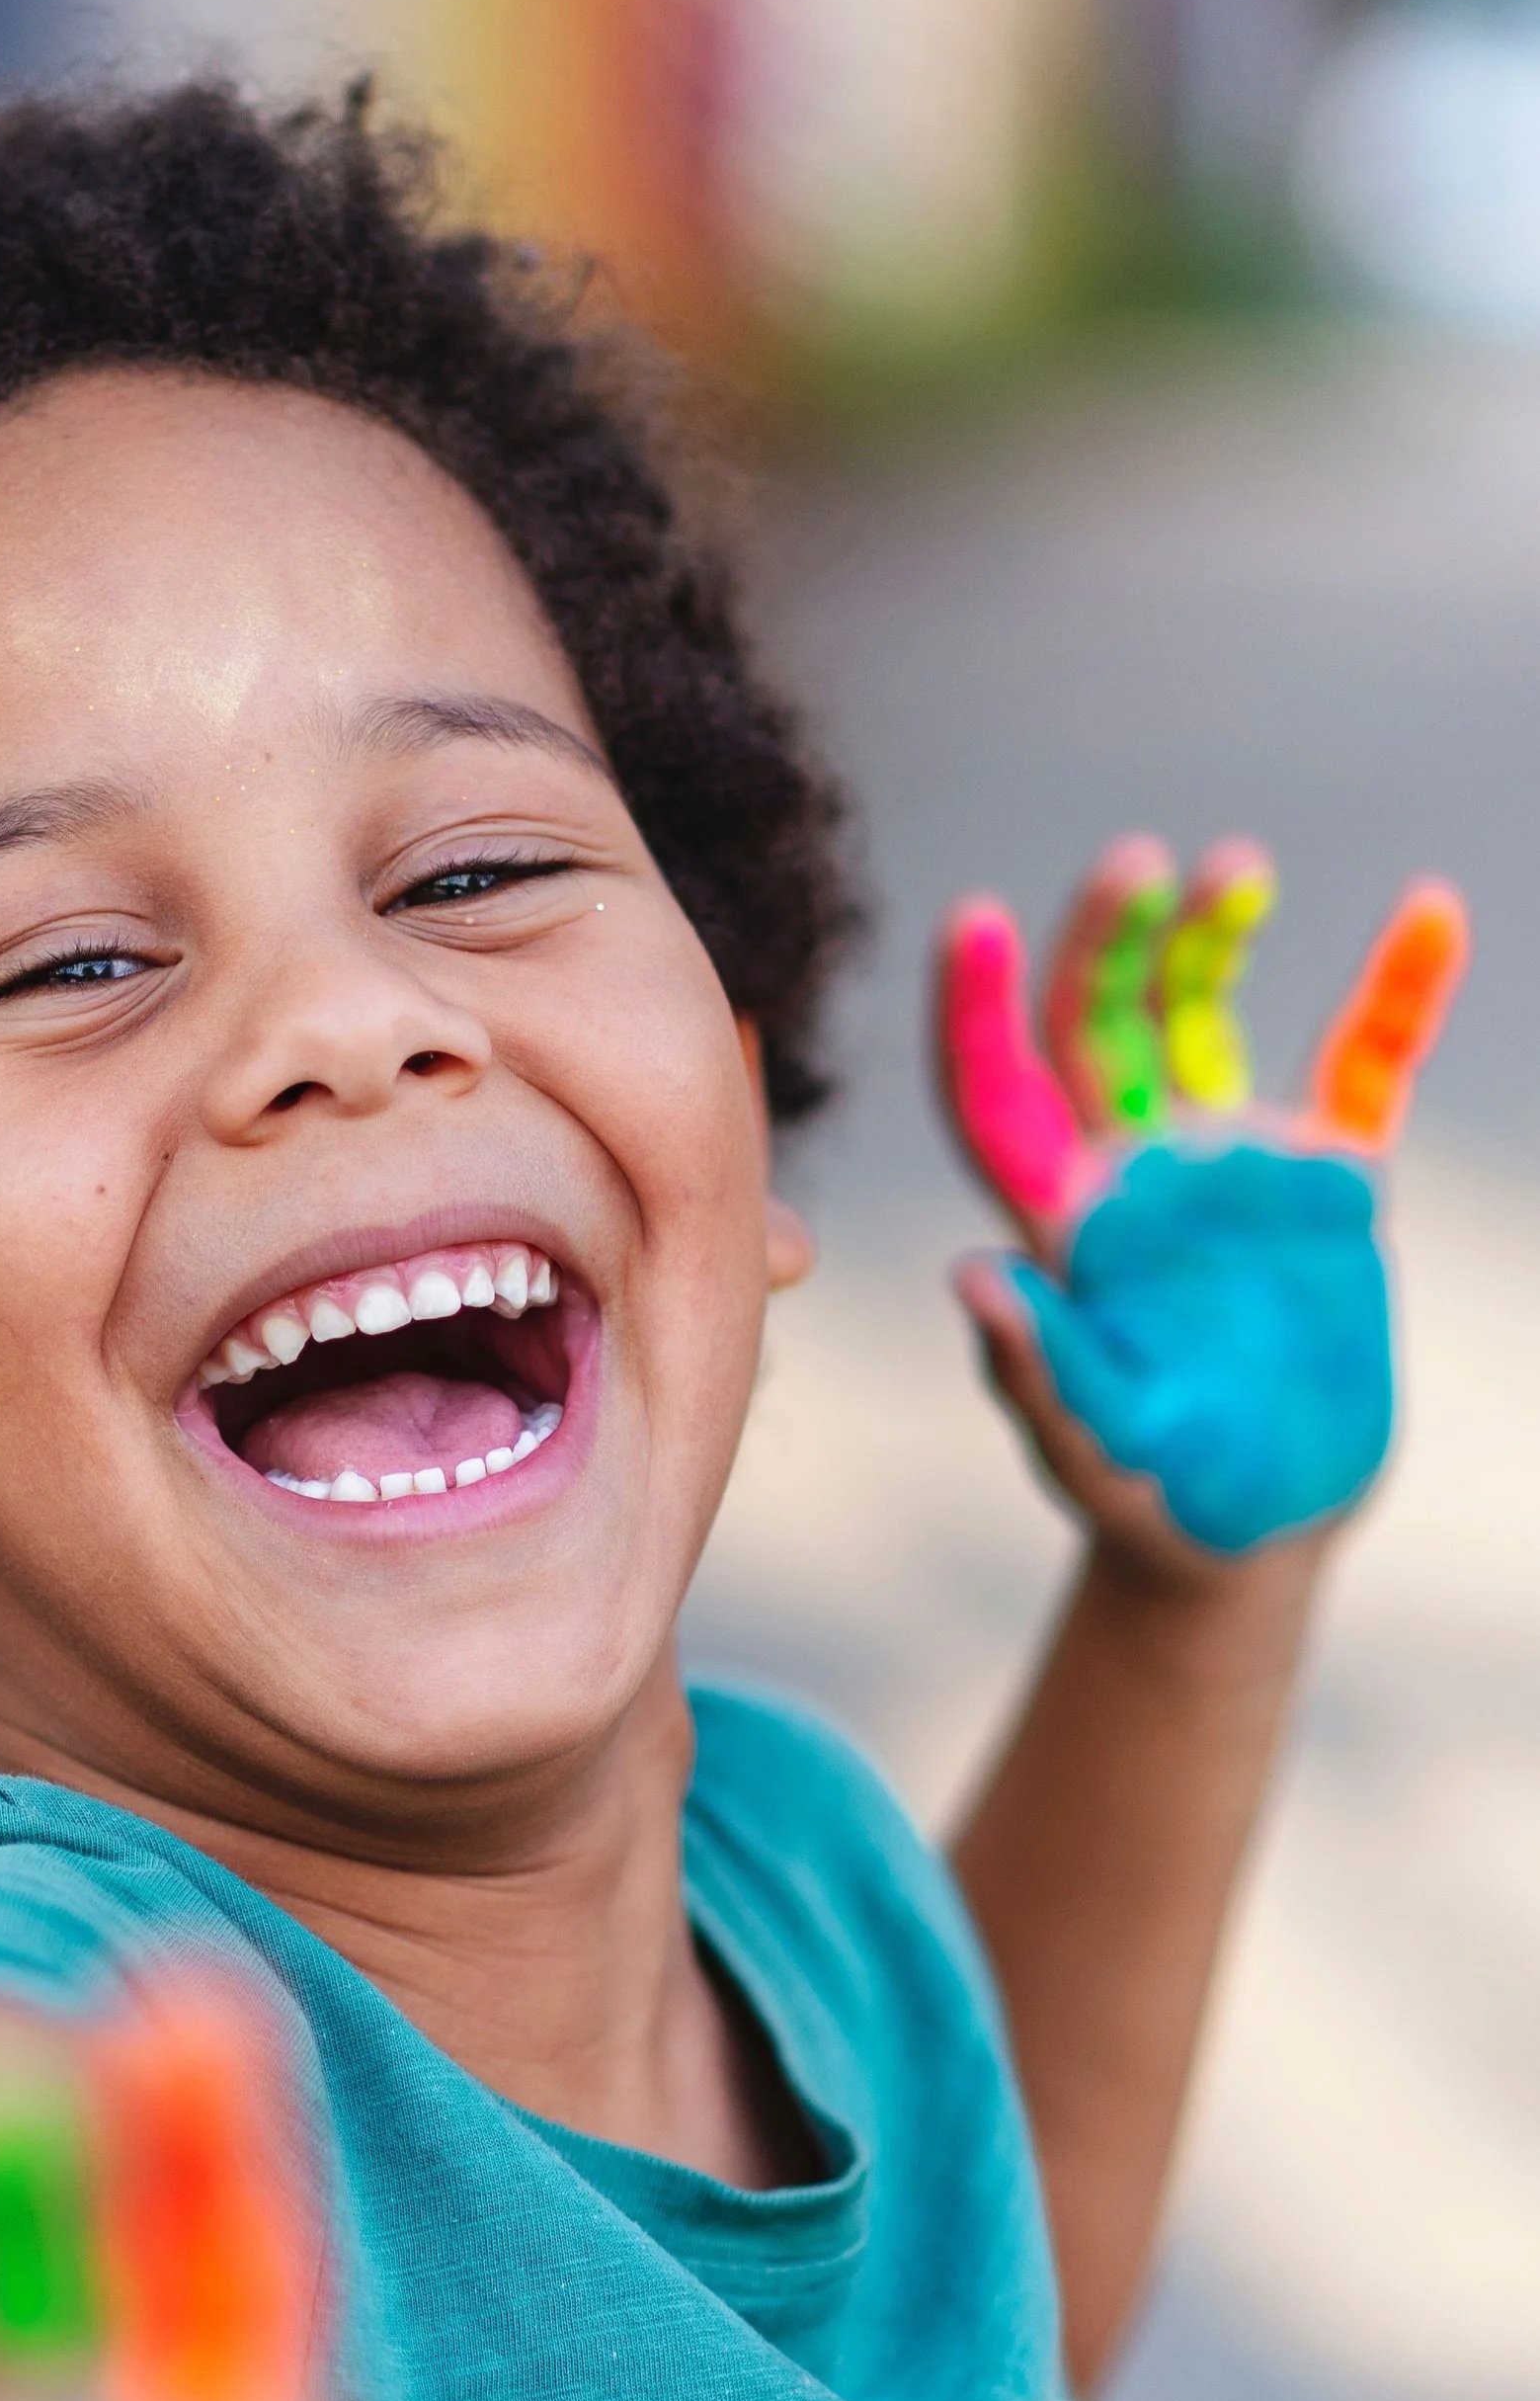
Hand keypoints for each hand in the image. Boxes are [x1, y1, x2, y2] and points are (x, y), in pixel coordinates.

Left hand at [935, 835, 1467, 1569]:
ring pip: (1204, 1017)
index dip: (975, 1011)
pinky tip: (1431, 910)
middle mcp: (1132, 1173)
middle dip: (1106, 940)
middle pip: (1096, 1025)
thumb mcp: (1094, 1451)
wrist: (1251, 1537)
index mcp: (1061, 1226)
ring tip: (1235, 870)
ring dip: (1212, 938)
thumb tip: (974, 1274)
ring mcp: (1229, 1168)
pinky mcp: (1328, 1186)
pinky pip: (1367, 1064)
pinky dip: (1400, 991)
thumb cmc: (1151, 1504)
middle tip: (1139, 863)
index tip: (969, 919)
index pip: (998, 1096)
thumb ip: (1040, 1371)